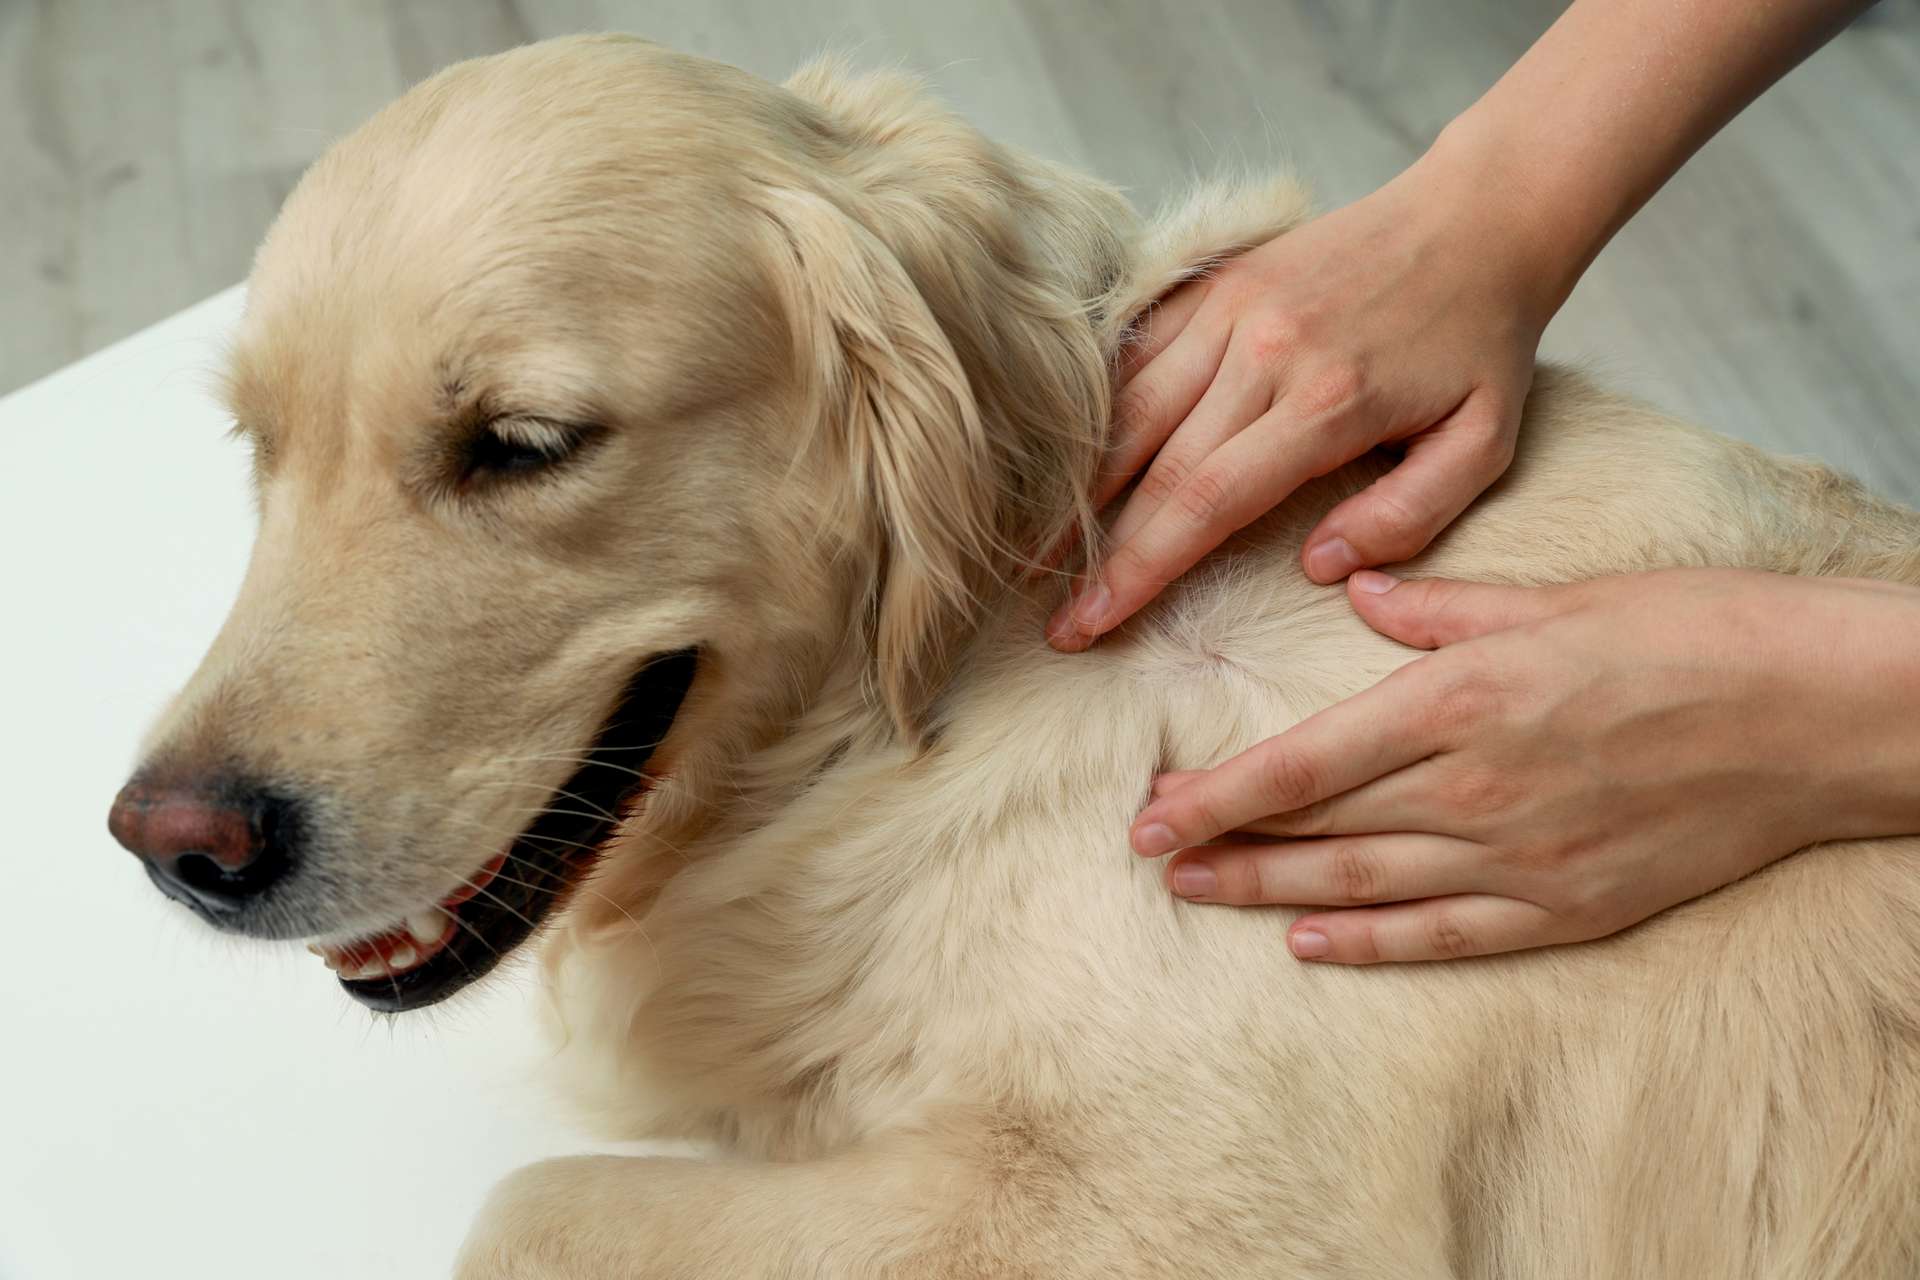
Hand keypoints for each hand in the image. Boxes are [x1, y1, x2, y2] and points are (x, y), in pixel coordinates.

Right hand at [1046, 147, 1557, 651]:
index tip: (1092, 623)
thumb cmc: (1483, 343)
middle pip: (1152, 467)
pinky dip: (1098, 411)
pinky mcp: (1216, 283)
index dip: (1140, 571)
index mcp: (1326, 402)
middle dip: (1096, 553)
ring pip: (1128, 409)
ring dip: (1078, 487)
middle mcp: (1263, 351)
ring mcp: (1231, 309)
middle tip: (1056, 620)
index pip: (1205, 502)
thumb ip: (1408, 516)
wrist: (1477, 217)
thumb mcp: (1484, 444)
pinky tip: (1070, 463)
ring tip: (1038, 551)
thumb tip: (1320, 567)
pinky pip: (1136, 353)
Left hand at [1128, 568, 1919, 962]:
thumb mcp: (1553, 597)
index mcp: (1461, 701)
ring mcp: (1519, 859)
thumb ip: (1438, 608)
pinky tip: (1311, 941)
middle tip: (1151, 854)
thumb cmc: (1689, 634)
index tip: (1150, 812)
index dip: (1218, 794)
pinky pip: (1445, 935)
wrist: (1814, 714)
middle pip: (1318, 827)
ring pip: (1363, 885)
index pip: (1304, 761)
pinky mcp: (1566, 907)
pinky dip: (1371, 941)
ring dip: (1271, 892)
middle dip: (1225, 842)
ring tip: (1201, 894)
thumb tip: (1357, 589)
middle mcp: (1474, 789)